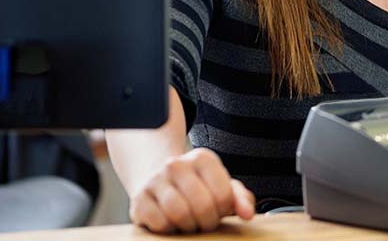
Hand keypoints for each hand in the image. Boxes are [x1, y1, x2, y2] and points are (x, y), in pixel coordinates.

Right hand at [129, 148, 254, 233]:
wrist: (159, 183)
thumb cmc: (198, 188)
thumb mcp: (222, 188)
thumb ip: (240, 199)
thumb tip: (248, 214)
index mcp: (202, 158)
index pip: (223, 195)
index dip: (223, 211)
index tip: (219, 211)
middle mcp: (176, 164)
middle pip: (202, 206)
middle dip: (208, 222)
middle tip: (205, 222)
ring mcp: (155, 180)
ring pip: (179, 213)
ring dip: (189, 226)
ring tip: (190, 223)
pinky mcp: (139, 198)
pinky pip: (159, 222)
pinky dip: (169, 229)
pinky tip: (172, 222)